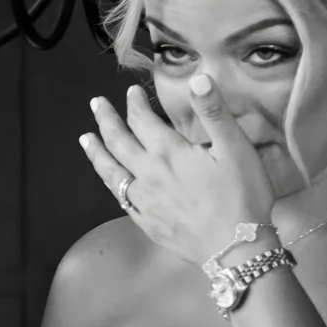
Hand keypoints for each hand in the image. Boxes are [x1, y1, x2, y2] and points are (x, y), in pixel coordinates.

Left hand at [80, 77, 277, 269]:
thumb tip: (198, 78)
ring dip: (96, 152)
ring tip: (85, 139)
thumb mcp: (236, 148)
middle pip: (118, 143)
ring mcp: (143, 201)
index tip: (129, 92)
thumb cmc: (242, 196)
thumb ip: (214, 112)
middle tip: (95, 105)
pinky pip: (119, 198)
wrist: (233, 248)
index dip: (134, 104)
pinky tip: (109, 180)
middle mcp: (148, 174)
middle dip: (105, 121)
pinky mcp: (145, 222)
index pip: (142, 121)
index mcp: (168, 153)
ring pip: (111, 172)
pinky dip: (109, 183)